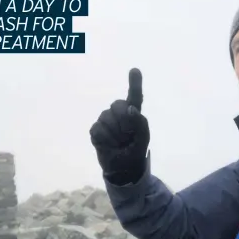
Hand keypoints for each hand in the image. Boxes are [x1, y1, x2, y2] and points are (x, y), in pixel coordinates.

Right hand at [90, 68, 149, 184]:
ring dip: (115, 134)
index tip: (134, 70)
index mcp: (134, 113)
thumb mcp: (143, 139)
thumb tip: (130, 108)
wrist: (123, 169)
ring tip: (118, 142)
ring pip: (107, 118)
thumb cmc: (134, 151)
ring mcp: (105, 120)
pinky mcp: (96, 130)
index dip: (134, 83)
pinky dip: (105, 140)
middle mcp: (119, 113)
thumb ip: (139, 123)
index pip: (134, 96)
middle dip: (123, 122)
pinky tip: (109, 145)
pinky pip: (98, 129)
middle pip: (118, 105)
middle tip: (127, 136)